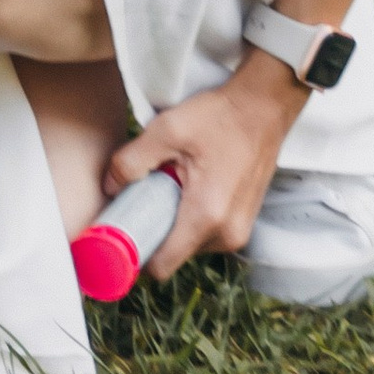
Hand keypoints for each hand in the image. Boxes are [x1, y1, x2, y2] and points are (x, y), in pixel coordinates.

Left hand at [106, 51, 309, 276]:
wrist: (264, 107)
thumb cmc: (220, 117)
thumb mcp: (167, 130)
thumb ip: (131, 161)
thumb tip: (109, 187)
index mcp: (206, 217)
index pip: (162, 265)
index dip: (136, 252)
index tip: (123, 230)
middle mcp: (227, 234)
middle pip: (174, 254)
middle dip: (155, 229)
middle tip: (145, 194)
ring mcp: (239, 230)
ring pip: (189, 243)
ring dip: (174, 221)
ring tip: (172, 183)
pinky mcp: (243, 222)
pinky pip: (206, 232)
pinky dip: (191, 216)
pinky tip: (189, 185)